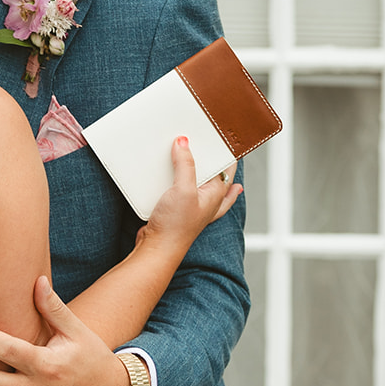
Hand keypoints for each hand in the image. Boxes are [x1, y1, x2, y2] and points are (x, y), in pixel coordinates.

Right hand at [137, 138, 240, 253]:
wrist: (157, 249)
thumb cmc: (176, 227)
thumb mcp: (183, 190)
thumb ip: (186, 165)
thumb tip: (184, 143)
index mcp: (215, 194)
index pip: (226, 168)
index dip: (227, 152)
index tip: (224, 136)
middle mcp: (207, 200)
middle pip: (216, 175)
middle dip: (214, 160)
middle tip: (210, 143)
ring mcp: (193, 206)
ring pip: (200, 183)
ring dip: (197, 170)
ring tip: (194, 155)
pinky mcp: (177, 209)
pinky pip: (181, 190)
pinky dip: (179, 181)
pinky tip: (171, 176)